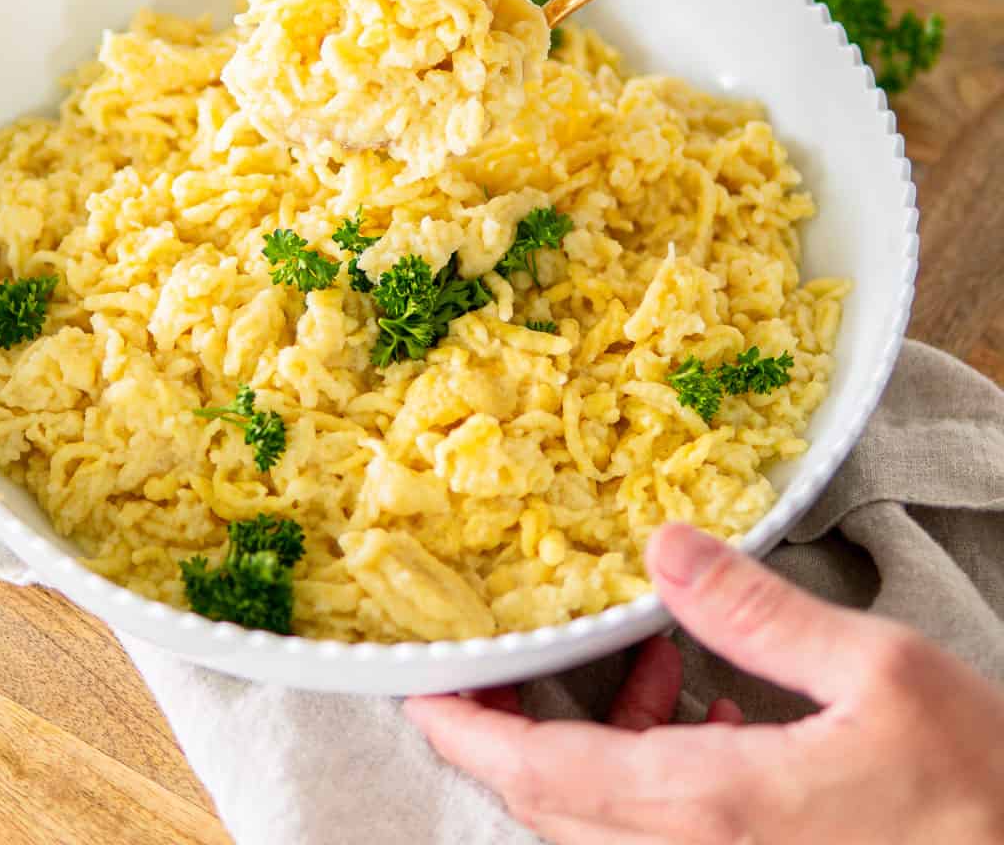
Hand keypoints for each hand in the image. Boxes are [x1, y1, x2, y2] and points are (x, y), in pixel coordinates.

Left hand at [405, 524, 1003, 843]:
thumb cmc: (980, 791)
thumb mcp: (878, 675)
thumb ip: (758, 611)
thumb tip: (664, 548)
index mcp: (710, 807)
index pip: (545, 776)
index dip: (469, 733)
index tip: (419, 691)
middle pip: (556, 799)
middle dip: (511, 727)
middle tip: (500, 657)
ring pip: (606, 813)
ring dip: (595, 736)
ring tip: (647, 657)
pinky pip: (663, 823)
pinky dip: (653, 757)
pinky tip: (704, 703)